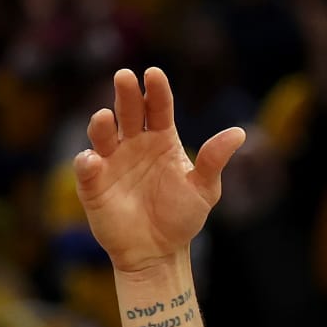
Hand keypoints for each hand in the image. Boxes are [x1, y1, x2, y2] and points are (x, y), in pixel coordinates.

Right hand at [74, 67, 245, 273]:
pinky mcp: (93, 182)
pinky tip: (93, 160)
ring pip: (102, 134)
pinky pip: (86, 167)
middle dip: (126, 94)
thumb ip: (214, 160)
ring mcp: (111, 161)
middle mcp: (133, 143)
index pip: (158, 108)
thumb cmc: (181, 217)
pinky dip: (86, 162)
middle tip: (125, 77)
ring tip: (106, 118)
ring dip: (101, 124)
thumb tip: (239, 132)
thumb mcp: (204, 190)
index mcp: (161, 139)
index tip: (154, 74)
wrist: (158, 252)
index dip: (156, 90)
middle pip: (128, 112)